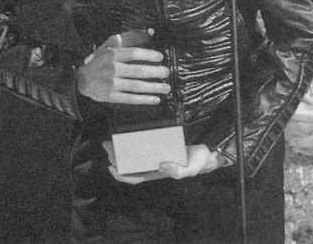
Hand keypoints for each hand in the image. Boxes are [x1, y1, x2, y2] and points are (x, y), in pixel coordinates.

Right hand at [76, 35, 169, 103]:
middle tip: (166, 72)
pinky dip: (144, 99)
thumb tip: (150, 32)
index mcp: (112, 54)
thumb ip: (130, 38)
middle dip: (155, 72)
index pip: (133, 53)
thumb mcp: (111, 45)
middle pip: (137, 71)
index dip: (148, 55)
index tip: (160, 57)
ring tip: (166, 87)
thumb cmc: (101, 60)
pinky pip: (130, 98)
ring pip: (136, 86)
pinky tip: (155, 99)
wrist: (82, 79)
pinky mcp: (110, 96)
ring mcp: (111, 83)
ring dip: (153, 87)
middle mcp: (112, 69)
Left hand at [103, 141, 223, 184]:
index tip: (111, 167)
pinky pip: (141, 145)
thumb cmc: (197, 163)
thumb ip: (178, 171)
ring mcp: (154, 156)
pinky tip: (126, 134)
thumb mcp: (190, 169)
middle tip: (106, 146)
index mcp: (156, 174)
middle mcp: (152, 165)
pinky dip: (131, 142)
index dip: (121, 175)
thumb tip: (161, 166)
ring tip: (110, 141)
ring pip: (132, 155)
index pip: (134, 177)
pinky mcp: (158, 145)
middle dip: (115, 158)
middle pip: (129, 165)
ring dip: (119, 150)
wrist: (206, 153)